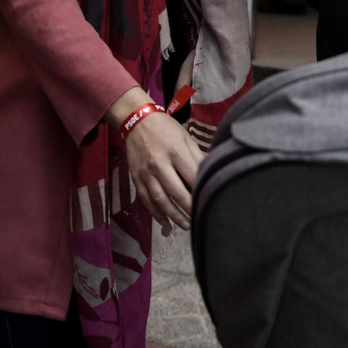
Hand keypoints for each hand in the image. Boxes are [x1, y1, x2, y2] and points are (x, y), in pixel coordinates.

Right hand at [110, 89, 201, 236]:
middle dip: (189, 208)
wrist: (136, 121)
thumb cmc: (166, 128)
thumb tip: (210, 172)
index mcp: (175, 151)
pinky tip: (165, 223)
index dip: (201, 190)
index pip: (191, 176)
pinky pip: (146, 200)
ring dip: (173, 215)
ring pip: (160, 200)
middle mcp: (159, 164)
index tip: (210, 200)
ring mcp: (146, 173)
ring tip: (186, 225)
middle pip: (176, 192)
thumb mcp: (185, 137)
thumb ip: (197, 156)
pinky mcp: (136, 179)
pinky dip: (156, 213)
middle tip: (200, 218)